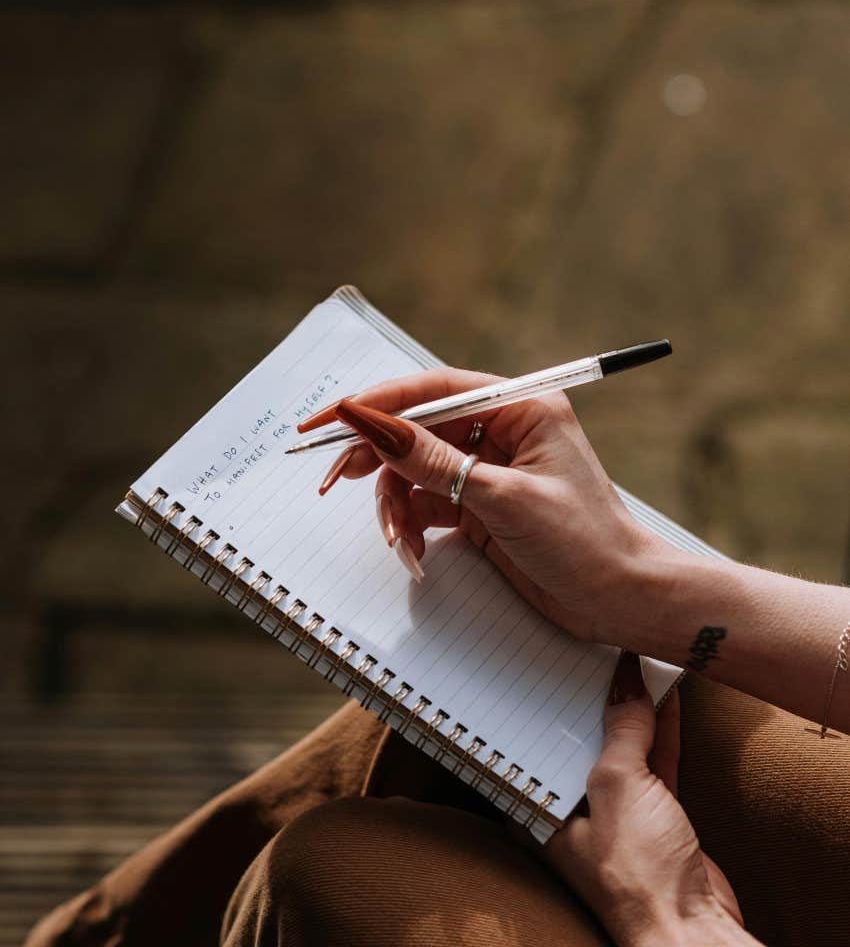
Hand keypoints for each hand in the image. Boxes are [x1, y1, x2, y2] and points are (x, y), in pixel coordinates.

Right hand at [300, 366, 675, 643]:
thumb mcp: (500, 498)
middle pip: (418, 429)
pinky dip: (412, 525)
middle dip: (377, 459)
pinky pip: (427, 503)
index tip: (330, 418)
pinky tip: (414, 553)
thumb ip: (430, 461)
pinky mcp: (480, 505)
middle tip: (332, 479)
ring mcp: (489, 469)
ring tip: (399, 542)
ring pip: (416, 471)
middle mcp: (502, 431)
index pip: (433, 391)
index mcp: (519, 408)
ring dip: (396, 506)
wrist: (621, 601)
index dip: (377, 402)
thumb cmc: (583, 541)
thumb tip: (369, 423)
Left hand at [543, 652, 755, 946]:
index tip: (548, 661)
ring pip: (622, 748)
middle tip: (594, 650)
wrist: (692, 931)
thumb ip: (621, 731)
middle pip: (580, 740)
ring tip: (634, 661)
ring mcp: (617, 813)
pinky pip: (655, 762)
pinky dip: (661, 731)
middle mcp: (575, 809)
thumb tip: (626, 684)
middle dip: (590, 699)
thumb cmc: (636, 877)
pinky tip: (665, 697)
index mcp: (543, 807)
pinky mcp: (656, 818)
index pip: (535, 741)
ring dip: (632, 710)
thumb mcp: (618, 786)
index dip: (542, 701)